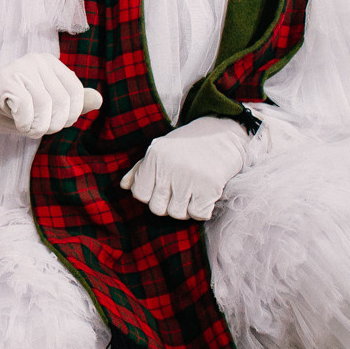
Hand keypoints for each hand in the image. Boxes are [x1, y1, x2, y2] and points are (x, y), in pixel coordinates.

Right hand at [0, 53, 103, 140]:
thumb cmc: (18, 109)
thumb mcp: (50, 107)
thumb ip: (75, 103)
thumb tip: (99, 100)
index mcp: (52, 62)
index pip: (76, 92)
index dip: (70, 116)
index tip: (56, 123)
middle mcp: (37, 59)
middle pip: (62, 101)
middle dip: (52, 124)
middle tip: (38, 128)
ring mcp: (19, 66)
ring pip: (44, 106)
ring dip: (36, 127)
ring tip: (26, 126)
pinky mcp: (3, 79)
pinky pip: (25, 107)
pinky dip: (23, 123)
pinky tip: (15, 121)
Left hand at [121, 115, 249, 220]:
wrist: (225, 134)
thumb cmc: (189, 145)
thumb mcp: (162, 149)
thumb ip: (141, 168)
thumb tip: (124, 186)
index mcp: (155, 156)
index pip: (139, 193)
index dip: (151, 196)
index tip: (164, 188)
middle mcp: (169, 166)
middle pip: (157, 208)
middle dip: (168, 205)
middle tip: (180, 193)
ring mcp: (189, 177)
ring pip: (178, 214)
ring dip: (186, 209)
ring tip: (193, 193)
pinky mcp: (209, 186)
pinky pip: (198, 214)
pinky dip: (202, 210)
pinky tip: (206, 196)